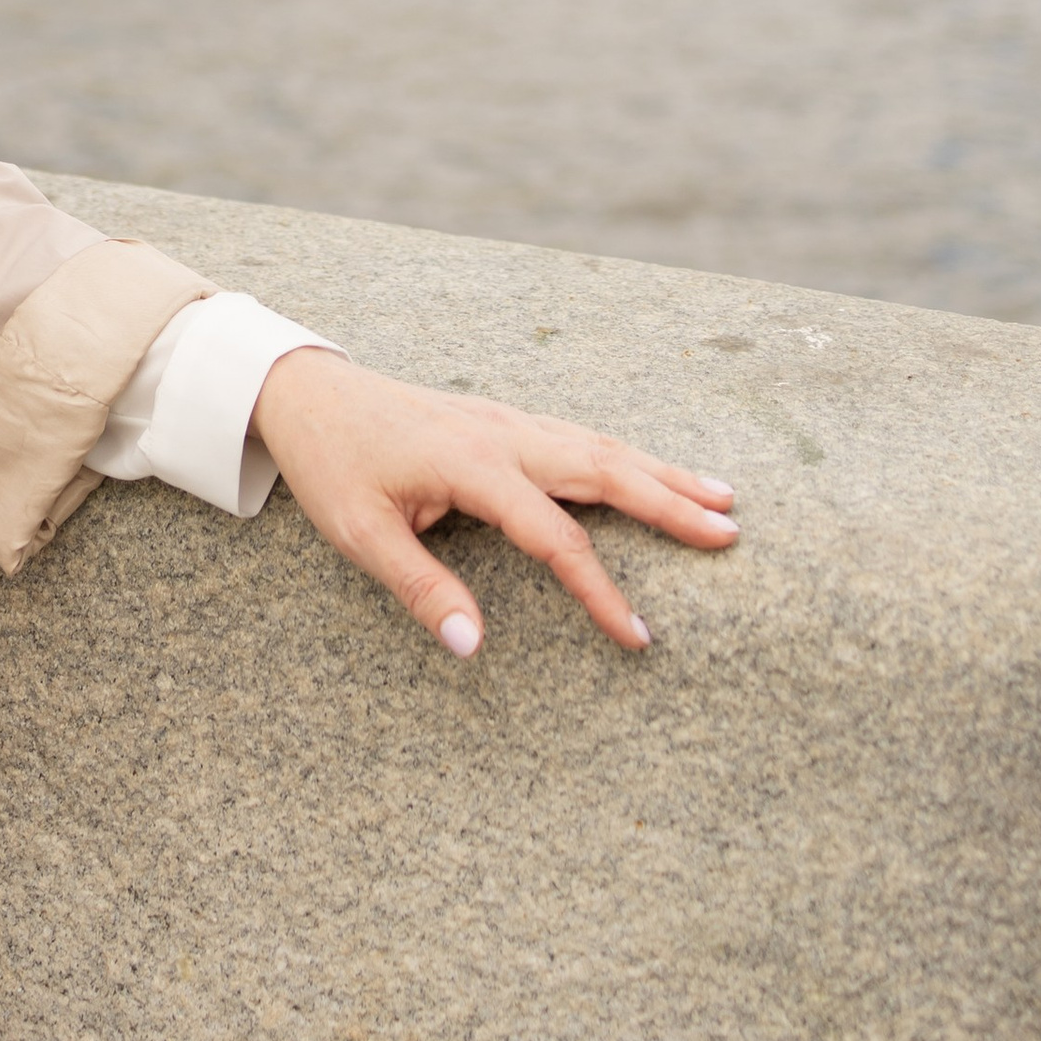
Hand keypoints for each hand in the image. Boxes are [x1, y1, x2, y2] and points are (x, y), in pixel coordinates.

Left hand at [250, 347, 737, 655]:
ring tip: (722, 497)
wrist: (309, 393)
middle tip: (731, 531)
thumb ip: (421, 590)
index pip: (555, 538)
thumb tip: (475, 647)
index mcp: (473, 466)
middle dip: (670, 501)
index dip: (601, 592)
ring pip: (600, 446)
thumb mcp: (360, 534)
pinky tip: (653, 471)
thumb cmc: (334, 465)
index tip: (639, 638)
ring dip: (661, 471)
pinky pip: (579, 438)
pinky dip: (627, 456)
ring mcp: (507, 422)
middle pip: (603, 470)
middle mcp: (503, 436)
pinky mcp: (504, 422)